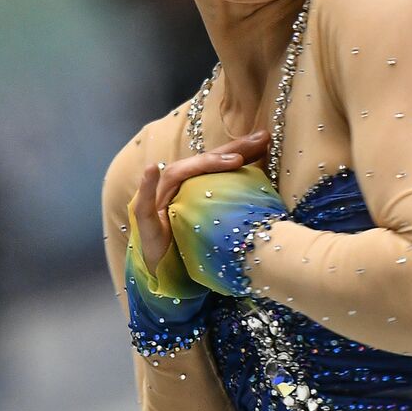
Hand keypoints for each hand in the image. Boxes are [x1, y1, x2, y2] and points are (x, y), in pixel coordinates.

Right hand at [130, 130, 270, 276]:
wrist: (163, 272)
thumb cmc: (190, 245)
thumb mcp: (217, 225)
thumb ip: (234, 205)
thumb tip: (267, 193)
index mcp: (194, 187)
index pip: (217, 163)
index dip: (240, 149)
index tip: (266, 138)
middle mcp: (176, 188)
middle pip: (202, 163)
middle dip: (231, 149)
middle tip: (259, 139)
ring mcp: (159, 203)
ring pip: (177, 174)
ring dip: (202, 164)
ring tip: (232, 159)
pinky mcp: (146, 223)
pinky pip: (144, 204)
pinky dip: (147, 186)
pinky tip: (152, 169)